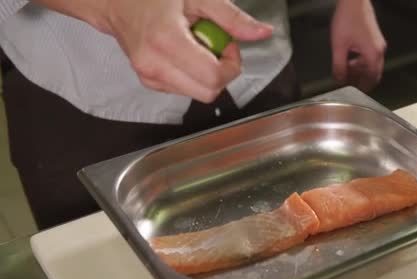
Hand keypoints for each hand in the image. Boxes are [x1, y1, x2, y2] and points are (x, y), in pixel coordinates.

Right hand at [33, 0, 273, 102]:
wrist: (116, 2)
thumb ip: (232, 17)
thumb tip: (262, 32)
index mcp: (166, 41)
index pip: (213, 77)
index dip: (231, 65)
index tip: (229, 45)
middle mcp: (154, 65)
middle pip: (208, 92)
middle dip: (222, 72)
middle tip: (216, 45)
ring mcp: (150, 77)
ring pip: (199, 93)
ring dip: (208, 73)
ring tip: (197, 44)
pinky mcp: (149, 82)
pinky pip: (186, 89)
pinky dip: (194, 74)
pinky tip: (185, 52)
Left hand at [331, 0, 385, 91]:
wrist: (354, 1)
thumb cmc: (347, 20)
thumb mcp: (339, 46)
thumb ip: (339, 66)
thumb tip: (339, 80)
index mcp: (373, 54)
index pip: (371, 78)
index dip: (363, 88)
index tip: (354, 93)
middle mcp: (379, 50)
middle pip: (374, 73)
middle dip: (362, 81)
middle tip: (350, 86)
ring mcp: (378, 44)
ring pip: (371, 65)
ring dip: (360, 71)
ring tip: (346, 73)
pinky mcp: (375, 39)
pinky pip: (370, 56)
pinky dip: (361, 62)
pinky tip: (350, 61)